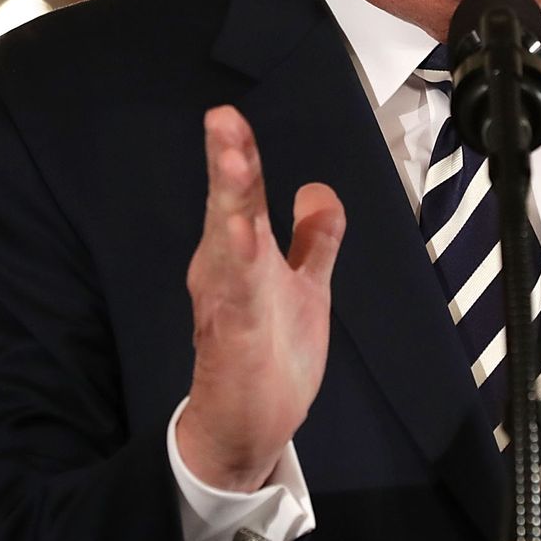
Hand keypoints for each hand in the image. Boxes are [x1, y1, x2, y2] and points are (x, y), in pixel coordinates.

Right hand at [177, 105, 345, 490]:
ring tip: (232, 165)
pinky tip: (243, 240)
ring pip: (228, 247)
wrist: (250, 425)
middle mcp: (227, 271)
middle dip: (227, 164)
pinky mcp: (235, 341)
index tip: (229, 114)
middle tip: (222, 119)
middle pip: (229, 209)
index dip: (240, 154)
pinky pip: (237, 302)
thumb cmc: (272, 352)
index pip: (244, 194)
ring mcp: (230, 304)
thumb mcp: (306, 285)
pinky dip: (239, 271)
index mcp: (242, 254)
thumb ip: (314, 238)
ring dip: (230, 206)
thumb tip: (318, 188)